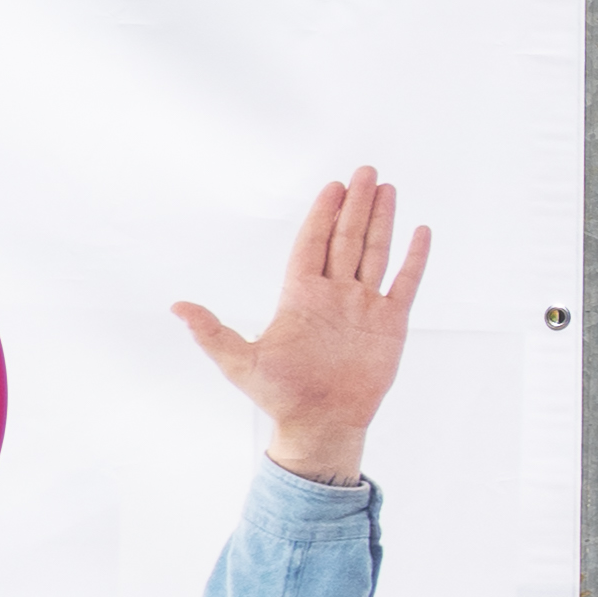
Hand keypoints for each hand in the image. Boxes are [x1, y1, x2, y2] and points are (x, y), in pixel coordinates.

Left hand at [178, 170, 431, 485]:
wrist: (321, 424)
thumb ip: (212, 332)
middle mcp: (335, 294)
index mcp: (301, 295)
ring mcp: (364, 306)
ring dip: (382, 220)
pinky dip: (415, 258)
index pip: (313, 243)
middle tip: (365, 172)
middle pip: (347, 238)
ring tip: (387, 189)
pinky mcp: (391, 323)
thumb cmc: (279, 396)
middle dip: (356, 204)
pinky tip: (421, 232)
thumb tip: (176, 308)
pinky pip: (405, 283)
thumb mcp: (239, 363)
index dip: (323, 214)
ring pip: (375, 252)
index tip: (333, 186)